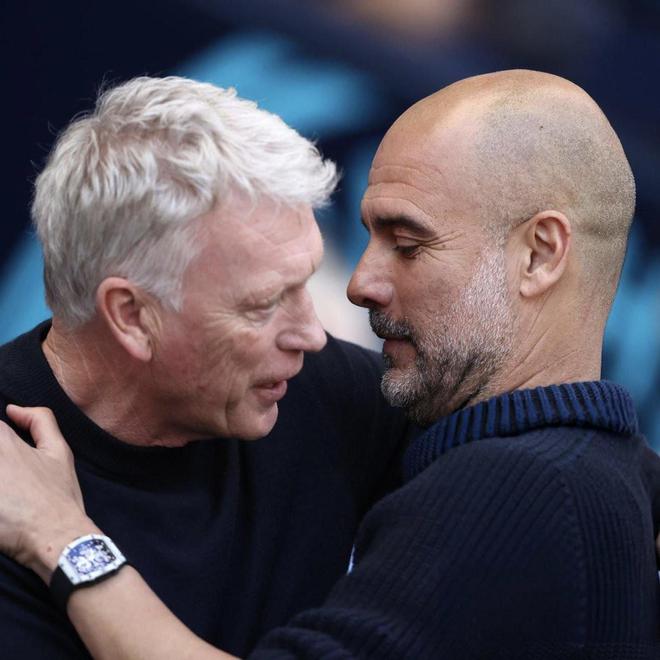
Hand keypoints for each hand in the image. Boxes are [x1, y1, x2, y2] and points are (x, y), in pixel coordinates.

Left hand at [0, 405, 97, 582]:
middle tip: (9, 483)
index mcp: (2, 440)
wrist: (55, 537)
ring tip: (5, 493)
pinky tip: (1, 508)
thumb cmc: (59, 496)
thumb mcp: (60, 451)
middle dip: (0, 469)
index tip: (10, 468)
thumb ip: (40, 420)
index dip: (1, 447)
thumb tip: (13, 409)